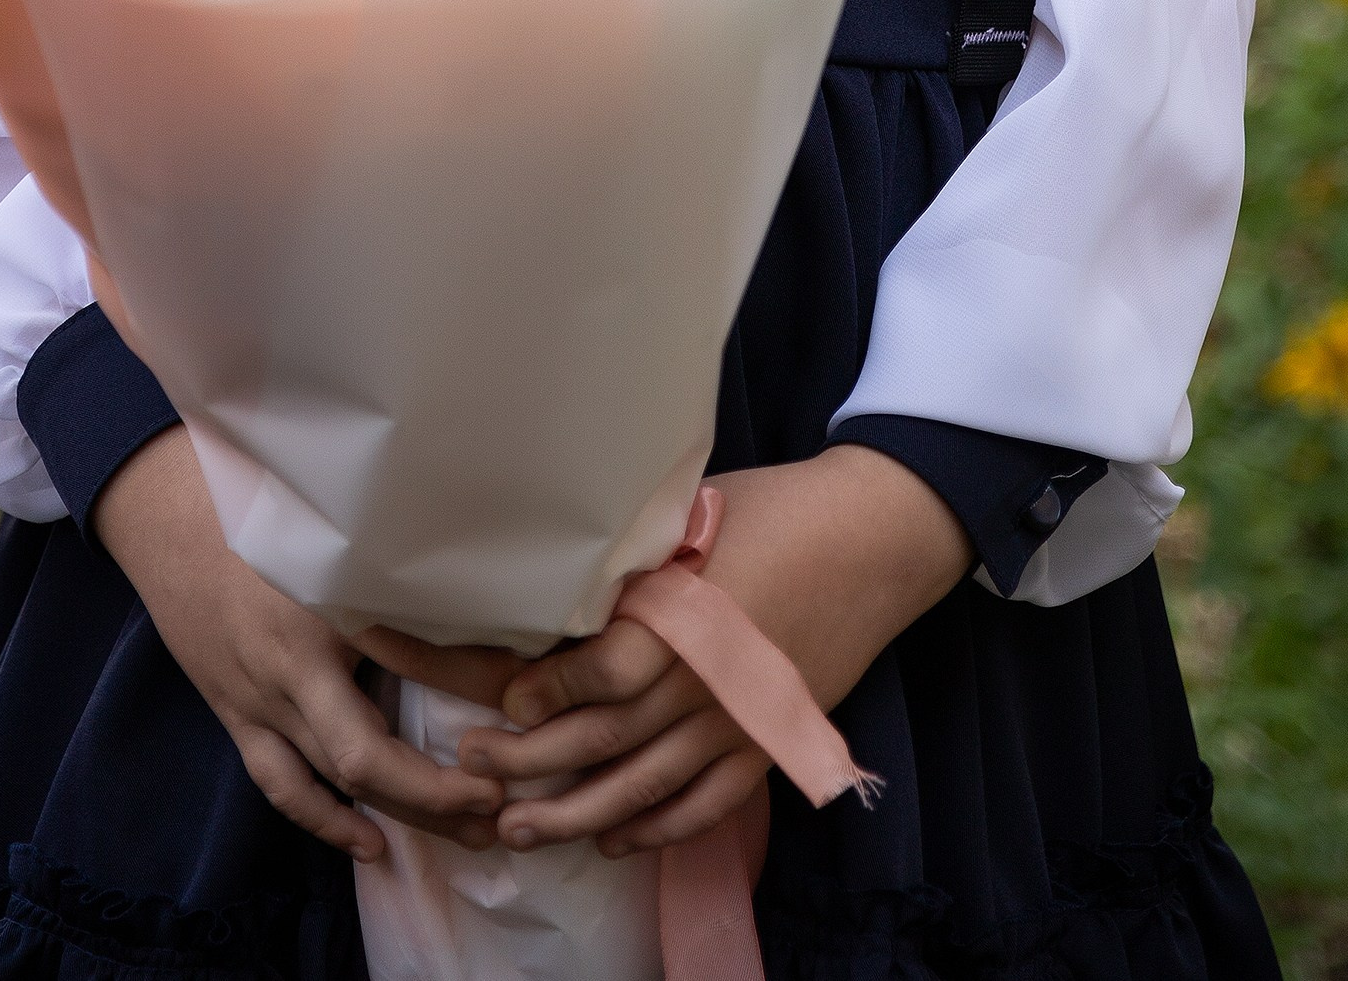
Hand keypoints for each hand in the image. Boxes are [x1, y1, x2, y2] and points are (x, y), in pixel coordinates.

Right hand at [94, 426, 504, 862]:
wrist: (167, 515)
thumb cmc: (262, 504)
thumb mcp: (339, 525)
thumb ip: (408, 557)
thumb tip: (494, 581)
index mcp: (329, 606)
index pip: (416, 664)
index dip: (476, 694)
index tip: (530, 714)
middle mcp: (292, 666)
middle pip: (369, 755)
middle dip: (440, 791)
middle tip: (503, 803)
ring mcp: (258, 699)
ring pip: (333, 779)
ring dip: (400, 813)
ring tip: (466, 831)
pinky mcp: (237, 715)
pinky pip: (283, 783)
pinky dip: (326, 820)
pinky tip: (370, 842)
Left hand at [409, 450, 969, 857]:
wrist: (873, 538)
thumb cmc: (779, 508)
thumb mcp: (699, 515)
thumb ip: (639, 556)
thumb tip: (565, 572)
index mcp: (690, 615)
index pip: (607, 673)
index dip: (549, 695)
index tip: (502, 703)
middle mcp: (710, 679)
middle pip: (612, 738)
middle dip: (536, 762)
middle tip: (474, 776)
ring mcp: (742, 720)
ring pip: (648, 786)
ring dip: (580, 814)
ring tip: (521, 830)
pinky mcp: (770, 742)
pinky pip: (707, 804)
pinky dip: (658, 828)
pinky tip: (614, 838)